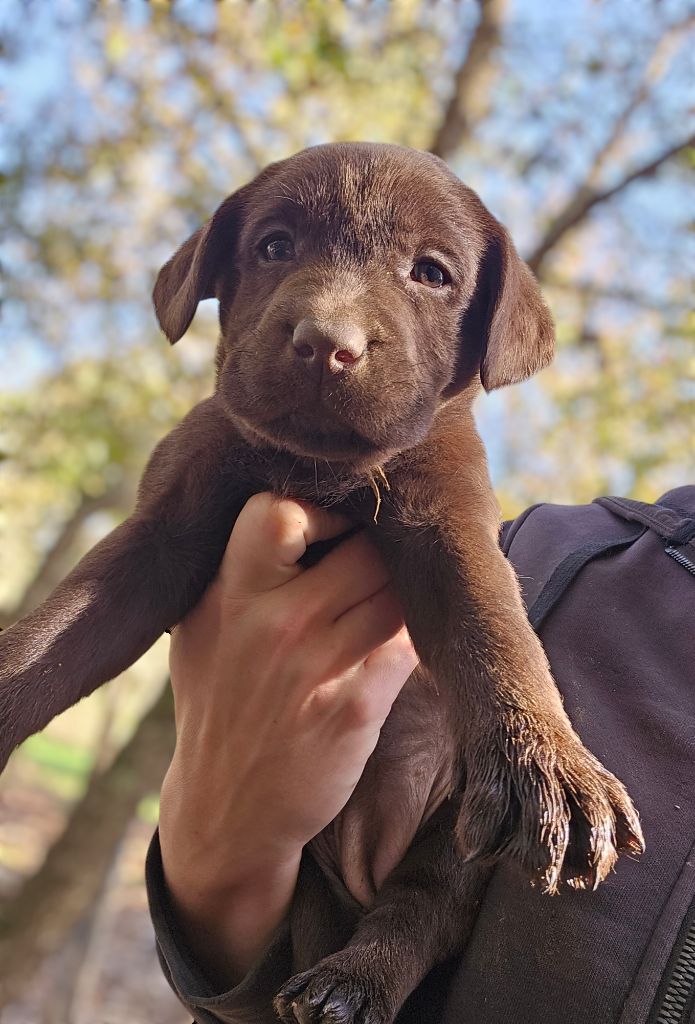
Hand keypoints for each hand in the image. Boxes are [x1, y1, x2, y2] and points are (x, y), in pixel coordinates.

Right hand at [158, 493, 417, 982]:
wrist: (226, 809)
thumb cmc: (218, 701)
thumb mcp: (200, 627)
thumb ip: (234, 569)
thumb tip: (292, 506)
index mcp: (229, 595)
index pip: (282, 512)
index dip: (323, 510)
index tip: (333, 529)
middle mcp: (272, 625)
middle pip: (366, 550)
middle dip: (379, 554)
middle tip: (379, 567)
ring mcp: (314, 669)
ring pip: (396, 595)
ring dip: (400, 598)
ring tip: (383, 609)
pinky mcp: (353, 710)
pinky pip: (408, 647)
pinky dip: (409, 642)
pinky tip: (391, 650)